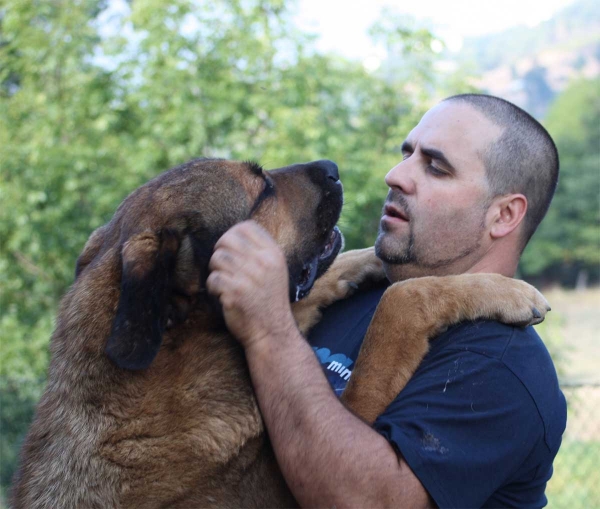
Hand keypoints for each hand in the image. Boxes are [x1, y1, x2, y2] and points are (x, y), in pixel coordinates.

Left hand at [207, 221, 296, 349]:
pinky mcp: (235, 292)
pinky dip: (212, 287)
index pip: (246, 227)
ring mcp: (249, 277)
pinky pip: (212, 278)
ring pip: (217, 258)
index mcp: (273, 254)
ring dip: (215, 270)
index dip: (233, 235)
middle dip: (220, 252)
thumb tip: (233, 236)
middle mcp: (263, 262)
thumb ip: (259, 252)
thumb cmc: (269, 300)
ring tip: (223, 282)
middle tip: (223, 267)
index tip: (232, 250)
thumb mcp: (275, 270)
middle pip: (227, 239)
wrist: (272, 332)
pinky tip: (221, 294)